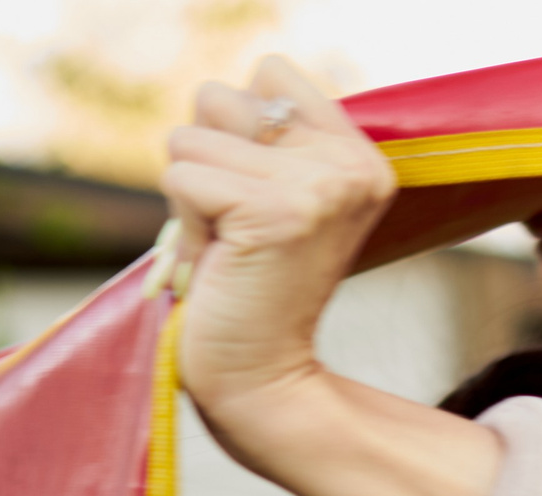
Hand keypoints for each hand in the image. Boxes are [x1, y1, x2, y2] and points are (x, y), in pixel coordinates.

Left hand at [161, 57, 395, 453]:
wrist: (265, 377)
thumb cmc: (254, 288)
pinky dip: (182, 225)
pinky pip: (181, 177)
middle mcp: (350, 166)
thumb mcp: (275, 197)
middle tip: (237, 225)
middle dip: (205, 159)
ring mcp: (318, 188)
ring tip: (228, 244)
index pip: (270, 71)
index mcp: (360, 158)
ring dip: (190, 195)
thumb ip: (267, 139)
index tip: (257, 192)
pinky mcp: (276, 213)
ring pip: (190, 137)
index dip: (236, 127)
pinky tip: (219, 262)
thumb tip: (217, 99)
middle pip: (220, 98)